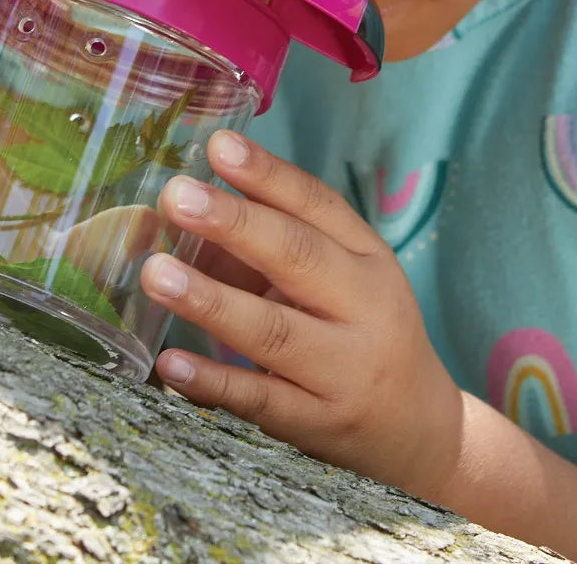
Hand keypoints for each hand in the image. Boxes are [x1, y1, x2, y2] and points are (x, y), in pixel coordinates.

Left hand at [140, 131, 462, 498]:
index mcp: (368, 257)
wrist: (419, 430)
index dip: (267, 174)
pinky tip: (170, 363)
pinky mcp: (319, 425)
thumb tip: (185, 211)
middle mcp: (365, 307)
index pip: (318, 205)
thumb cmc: (361, 332)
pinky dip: (213, 382)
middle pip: (299, 258)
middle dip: (234, 223)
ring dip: (210, 301)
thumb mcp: (340, 277)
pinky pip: (261, 401)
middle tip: (177, 196)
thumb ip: (271, 242)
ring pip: (274, 331)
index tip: (219, 146)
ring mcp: (345, 370)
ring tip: (156, 273)